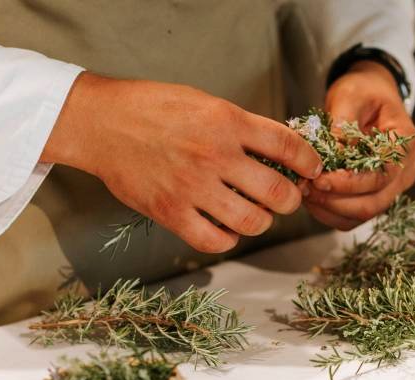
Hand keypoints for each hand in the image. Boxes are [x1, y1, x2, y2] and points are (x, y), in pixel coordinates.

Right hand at [42, 73, 321, 252]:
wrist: (103, 124)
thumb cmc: (152, 108)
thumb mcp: (204, 102)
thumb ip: (241, 126)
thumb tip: (279, 149)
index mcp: (227, 122)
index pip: (288, 146)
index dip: (309, 162)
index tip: (311, 169)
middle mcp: (214, 156)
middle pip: (278, 192)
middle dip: (290, 199)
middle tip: (285, 197)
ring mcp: (193, 188)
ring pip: (252, 222)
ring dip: (261, 220)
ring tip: (254, 213)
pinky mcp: (171, 213)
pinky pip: (215, 241)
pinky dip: (228, 238)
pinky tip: (224, 227)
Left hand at [304, 61, 414, 229]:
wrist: (369, 95)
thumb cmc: (363, 92)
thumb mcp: (351, 96)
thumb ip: (342, 125)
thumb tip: (331, 154)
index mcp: (405, 146)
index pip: (381, 177)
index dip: (349, 183)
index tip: (319, 178)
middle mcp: (403, 172)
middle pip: (374, 204)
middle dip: (335, 201)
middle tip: (305, 187)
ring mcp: (389, 188)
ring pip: (362, 215)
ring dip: (329, 209)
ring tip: (303, 192)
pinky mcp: (372, 196)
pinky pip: (351, 217)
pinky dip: (329, 213)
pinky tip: (310, 198)